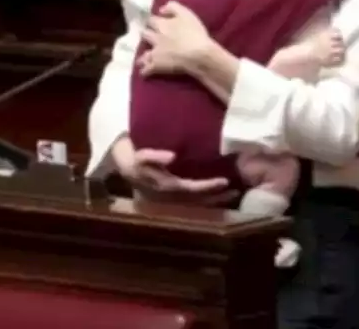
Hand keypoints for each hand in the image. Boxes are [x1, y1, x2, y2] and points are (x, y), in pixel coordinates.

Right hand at [120, 147, 235, 205]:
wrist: (122, 167)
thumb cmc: (133, 159)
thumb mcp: (140, 155)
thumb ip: (154, 155)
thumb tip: (173, 156)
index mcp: (165, 187)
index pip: (191, 189)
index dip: (208, 186)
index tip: (224, 181)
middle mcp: (170, 197)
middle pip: (198, 200)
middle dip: (217, 197)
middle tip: (236, 191)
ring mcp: (171, 199)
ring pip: (197, 203)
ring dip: (215, 200)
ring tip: (232, 194)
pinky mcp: (172, 197)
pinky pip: (193, 200)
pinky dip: (207, 199)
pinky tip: (218, 194)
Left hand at [139, 1, 212, 75]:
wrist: (197, 54)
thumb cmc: (194, 32)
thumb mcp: (186, 13)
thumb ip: (172, 7)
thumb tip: (160, 10)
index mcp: (162, 24)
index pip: (152, 19)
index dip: (153, 20)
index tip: (154, 21)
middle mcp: (155, 37)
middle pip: (145, 34)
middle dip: (146, 34)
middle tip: (147, 36)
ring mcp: (154, 52)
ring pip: (143, 54)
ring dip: (143, 55)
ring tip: (141, 58)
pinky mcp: (157, 65)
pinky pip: (147, 69)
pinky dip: (144, 71)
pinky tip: (143, 73)